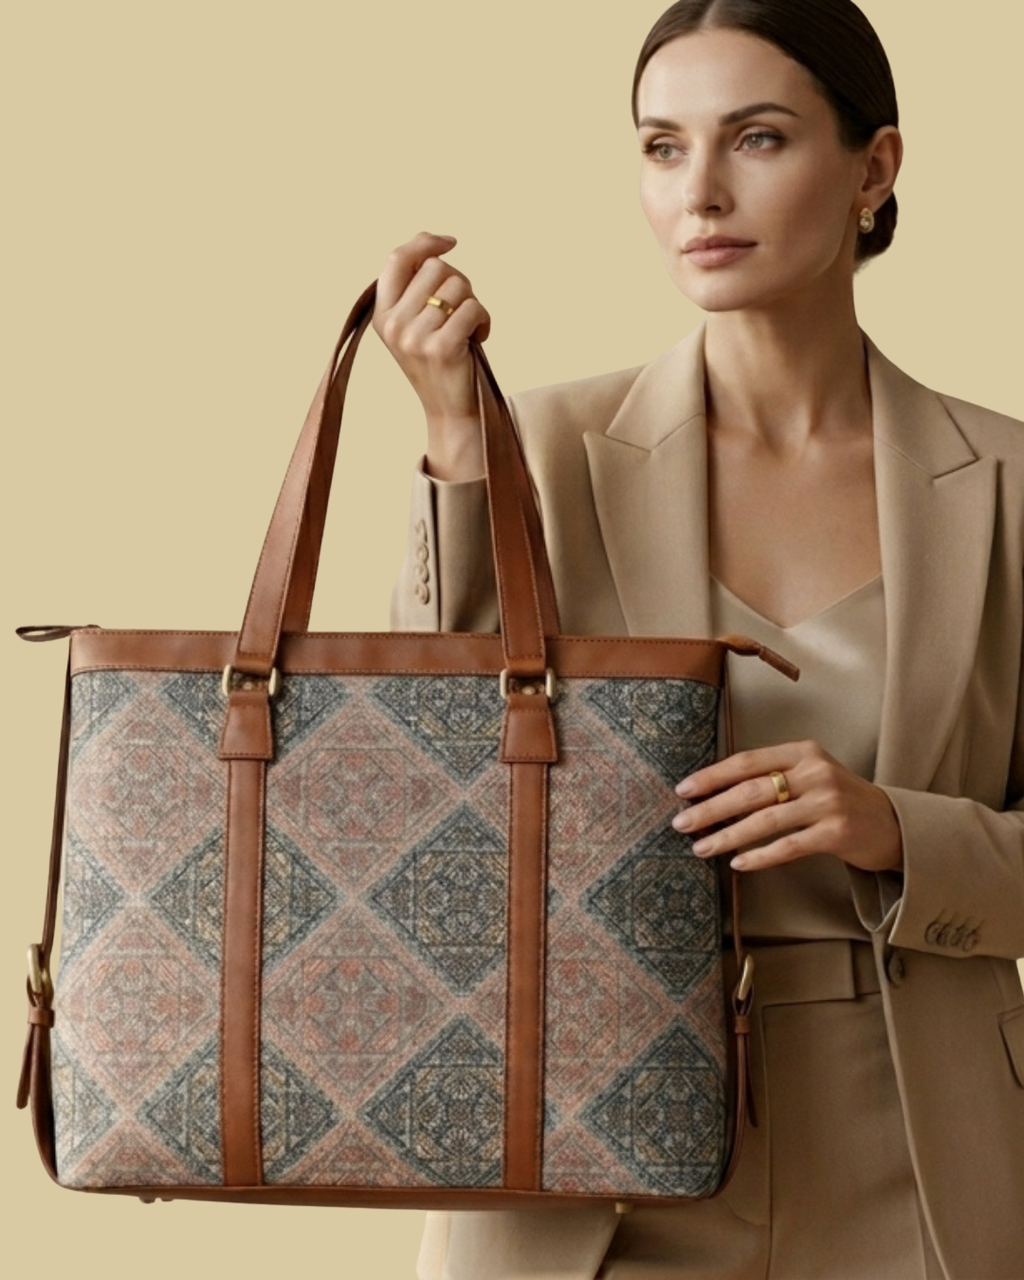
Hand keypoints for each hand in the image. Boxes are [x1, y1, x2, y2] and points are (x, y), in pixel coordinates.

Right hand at [373, 230, 489, 479]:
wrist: (451, 411)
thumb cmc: (441, 361)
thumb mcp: (417, 324)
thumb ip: (417, 289)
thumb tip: (437, 244)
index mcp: (382, 315)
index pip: (397, 258)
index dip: (425, 242)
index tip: (450, 242)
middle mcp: (392, 325)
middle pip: (436, 267)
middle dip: (460, 282)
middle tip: (462, 310)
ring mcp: (414, 338)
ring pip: (458, 286)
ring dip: (474, 303)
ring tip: (469, 328)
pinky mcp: (441, 348)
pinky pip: (473, 308)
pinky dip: (485, 320)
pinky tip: (480, 338)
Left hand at [671, 739, 903, 873]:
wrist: (892, 824)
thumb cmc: (838, 800)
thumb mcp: (809, 775)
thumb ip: (771, 778)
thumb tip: (714, 796)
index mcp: (802, 752)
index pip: (746, 762)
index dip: (712, 776)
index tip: (682, 790)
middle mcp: (815, 772)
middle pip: (750, 791)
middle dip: (710, 808)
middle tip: (680, 823)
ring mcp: (827, 802)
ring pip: (764, 820)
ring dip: (727, 835)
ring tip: (700, 847)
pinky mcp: (837, 833)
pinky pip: (788, 846)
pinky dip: (759, 856)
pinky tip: (737, 864)